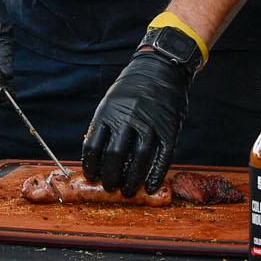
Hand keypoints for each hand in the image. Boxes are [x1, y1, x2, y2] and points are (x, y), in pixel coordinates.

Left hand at [82, 32, 196, 195]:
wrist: (161, 68)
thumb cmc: (132, 90)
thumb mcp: (111, 102)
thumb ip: (105, 127)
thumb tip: (97, 160)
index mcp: (108, 112)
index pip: (92, 147)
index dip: (90, 167)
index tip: (92, 177)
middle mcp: (127, 118)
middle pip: (114, 157)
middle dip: (110, 178)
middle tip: (111, 188)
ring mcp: (149, 124)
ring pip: (137, 160)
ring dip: (131, 181)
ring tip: (128, 191)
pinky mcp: (169, 129)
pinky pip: (161, 158)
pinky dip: (155, 175)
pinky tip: (149, 186)